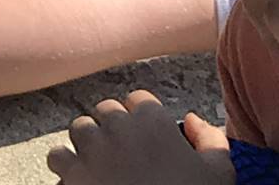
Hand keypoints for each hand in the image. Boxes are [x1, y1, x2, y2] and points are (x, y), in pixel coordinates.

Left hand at [45, 93, 233, 182]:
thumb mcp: (219, 174)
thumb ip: (210, 139)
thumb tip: (192, 119)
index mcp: (153, 120)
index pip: (140, 101)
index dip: (144, 121)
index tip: (148, 140)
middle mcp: (118, 125)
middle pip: (107, 111)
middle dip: (115, 130)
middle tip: (127, 157)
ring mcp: (92, 147)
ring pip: (81, 129)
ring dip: (89, 144)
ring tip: (104, 167)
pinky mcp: (72, 171)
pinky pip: (58, 156)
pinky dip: (67, 166)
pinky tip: (82, 180)